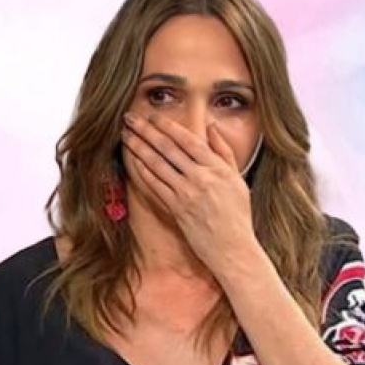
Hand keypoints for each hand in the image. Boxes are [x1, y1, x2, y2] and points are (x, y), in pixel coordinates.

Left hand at [121, 112, 258, 273]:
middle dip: (146, 131)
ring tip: (126, 136)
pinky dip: (143, 171)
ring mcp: (187, 194)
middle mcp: (201, 178)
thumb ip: (224, 151)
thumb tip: (211, 128)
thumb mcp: (238, 179)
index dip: (167, 125)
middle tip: (130, 118)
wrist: (233, 249)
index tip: (153, 115)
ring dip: (139, 148)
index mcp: (217, 168)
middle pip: (168, 148)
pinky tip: (133, 161)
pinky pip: (156, 186)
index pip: (188, 139)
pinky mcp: (177, 209)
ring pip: (158, 165)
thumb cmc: (238, 215)